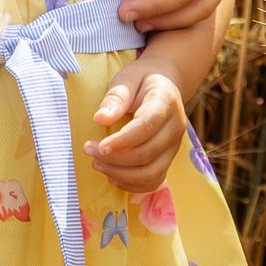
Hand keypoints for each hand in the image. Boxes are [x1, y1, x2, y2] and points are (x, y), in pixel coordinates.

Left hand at [83, 62, 187, 192]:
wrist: (165, 84)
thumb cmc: (141, 80)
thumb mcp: (126, 80)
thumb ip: (115, 98)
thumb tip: (100, 119)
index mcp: (165, 102)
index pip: (146, 127)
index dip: (122, 141)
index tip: (99, 146)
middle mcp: (175, 127)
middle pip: (147, 153)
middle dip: (115, 159)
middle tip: (89, 151)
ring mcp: (174, 146)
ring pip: (152, 172)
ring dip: (122, 175)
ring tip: (98, 165)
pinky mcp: (169, 158)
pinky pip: (155, 180)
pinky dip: (133, 185)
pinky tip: (113, 177)